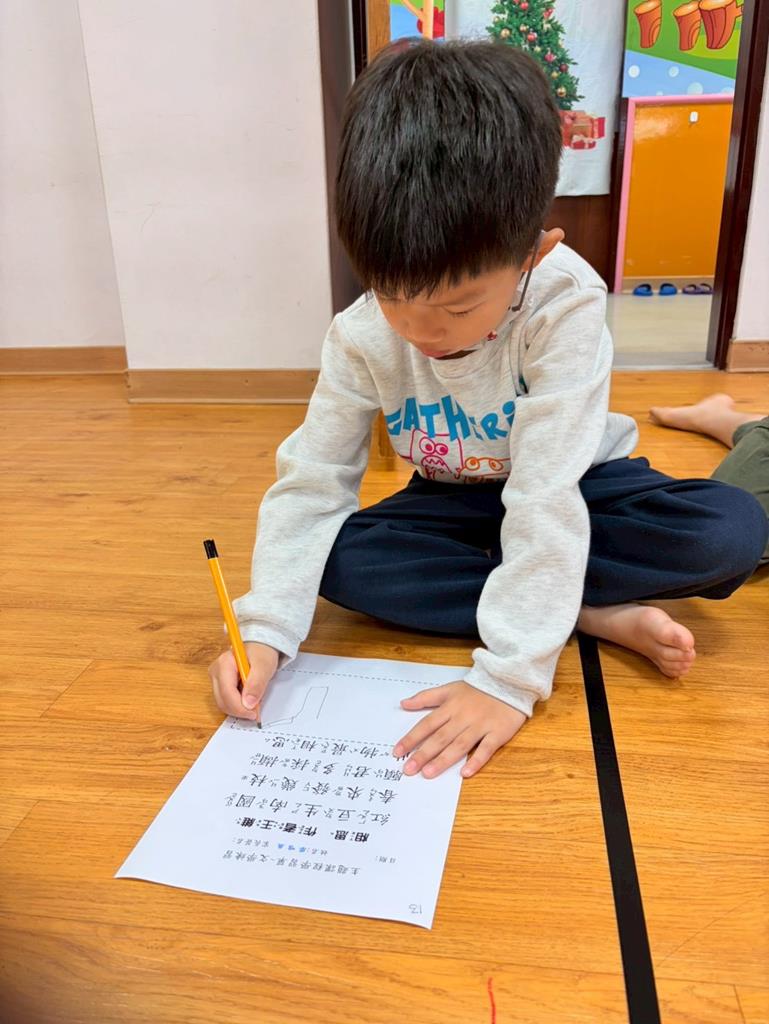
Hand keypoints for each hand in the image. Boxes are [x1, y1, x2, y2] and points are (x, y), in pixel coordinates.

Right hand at [208, 641, 278, 719]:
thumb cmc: (262, 653)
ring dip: (238, 709)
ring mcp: (216, 678)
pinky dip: (237, 705)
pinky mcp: (219, 684)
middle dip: (239, 710)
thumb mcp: (264, 667)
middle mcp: (216, 671)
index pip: (227, 692)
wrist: (261, 647)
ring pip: (222, 703)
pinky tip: (248, 700)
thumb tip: (248, 704)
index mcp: (224, 663)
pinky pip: (226, 701)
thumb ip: (256, 684)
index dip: (239, 707)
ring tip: (254, 703)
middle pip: (222, 700)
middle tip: (256, 712)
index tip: (254, 714)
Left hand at [393, 681, 526, 779]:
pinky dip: (476, 760)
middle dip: (423, 754)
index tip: (397, 752)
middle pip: (440, 737)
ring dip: (443, 760)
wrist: (509, 681)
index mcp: (450, 707)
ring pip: (459, 745)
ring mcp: (480, 726)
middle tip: (408, 770)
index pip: (427, 724)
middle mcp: (463, 717)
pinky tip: (465, 773)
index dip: (412, 738)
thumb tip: (403, 704)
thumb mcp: (450, 688)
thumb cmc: (477, 689)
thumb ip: (426, 697)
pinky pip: (486, 749)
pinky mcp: (498, 733)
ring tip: (428, 774)